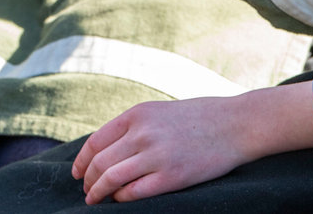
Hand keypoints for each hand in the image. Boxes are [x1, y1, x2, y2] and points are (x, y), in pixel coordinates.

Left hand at [72, 83, 312, 203]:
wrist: (235, 124)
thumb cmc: (197, 118)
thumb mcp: (158, 112)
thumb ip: (133, 127)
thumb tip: (104, 151)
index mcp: (136, 114)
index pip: (95, 142)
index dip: (81, 161)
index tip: (77, 174)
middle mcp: (142, 133)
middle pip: (100, 162)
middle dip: (89, 180)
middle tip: (87, 191)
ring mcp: (156, 155)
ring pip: (111, 178)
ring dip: (99, 192)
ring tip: (96, 200)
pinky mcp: (172, 176)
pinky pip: (134, 192)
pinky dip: (122, 198)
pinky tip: (120, 199)